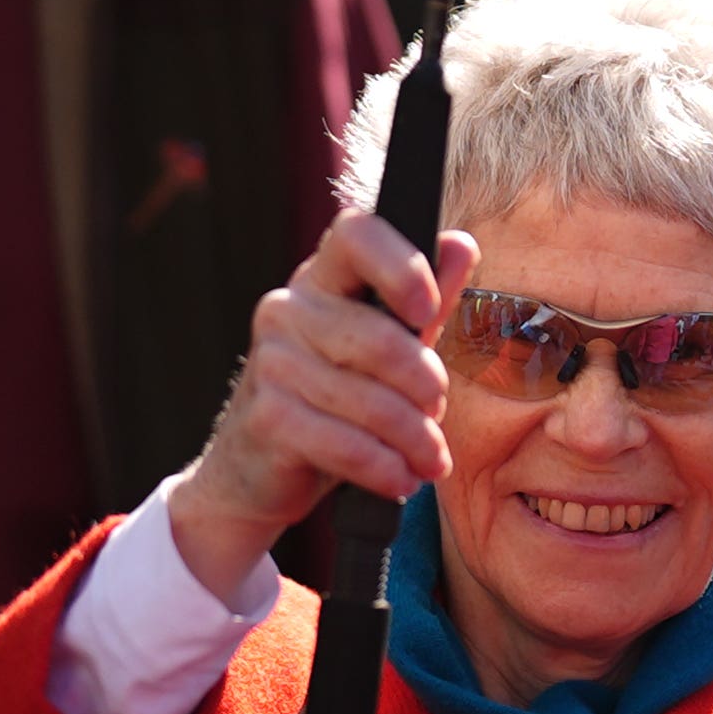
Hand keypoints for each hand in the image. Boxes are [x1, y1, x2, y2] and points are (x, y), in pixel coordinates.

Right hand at [177, 210, 472, 594]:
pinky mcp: (268, 417)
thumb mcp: (382, 349)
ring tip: (430, 459)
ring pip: (371, 401)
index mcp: (320, 279)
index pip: (357, 234)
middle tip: (438, 412)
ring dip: (414, 439)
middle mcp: (288, 309)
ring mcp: (272, 362)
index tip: (428, 309)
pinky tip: (401, 479)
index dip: (401, 263)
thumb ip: (423, 302)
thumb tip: (460, 244)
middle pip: (381, 336)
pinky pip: (346, 445)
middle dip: (425, 385)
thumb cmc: (328, 399)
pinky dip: (384, 468)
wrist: (252, 469)